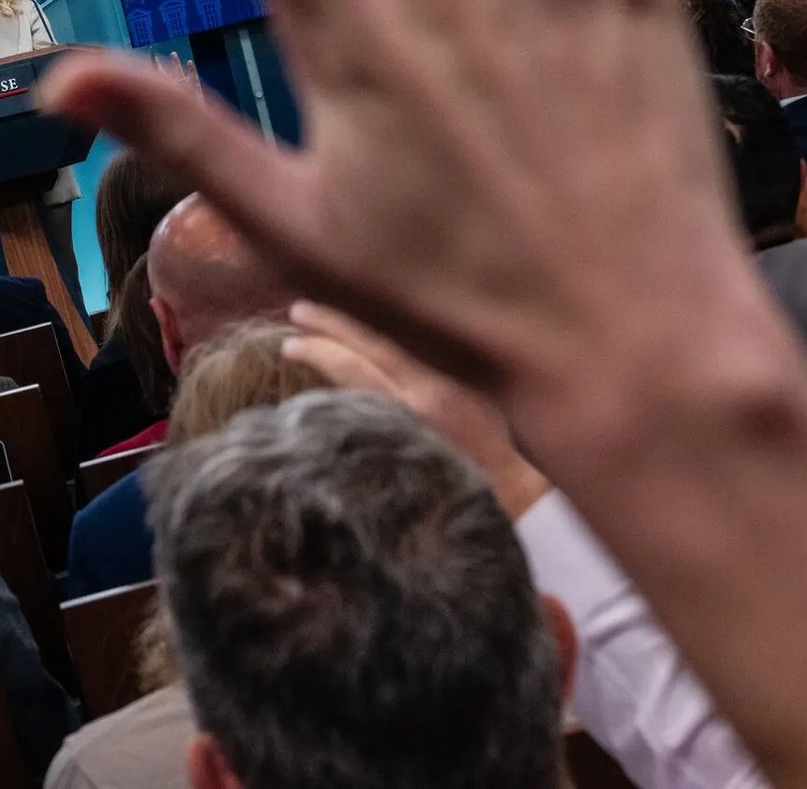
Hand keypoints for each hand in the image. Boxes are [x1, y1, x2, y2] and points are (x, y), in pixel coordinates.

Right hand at [283, 301, 549, 517]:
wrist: (518, 496)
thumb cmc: (454, 496)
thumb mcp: (407, 466)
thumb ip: (376, 430)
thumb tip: (332, 406)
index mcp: (414, 411)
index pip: (355, 368)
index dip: (319, 352)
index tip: (288, 344)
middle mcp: (431, 388)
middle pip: (373, 344)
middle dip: (331, 324)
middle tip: (297, 309)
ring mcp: (450, 381)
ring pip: (395, 343)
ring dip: (358, 329)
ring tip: (325, 315)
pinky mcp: (464, 382)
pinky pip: (415, 354)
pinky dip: (385, 343)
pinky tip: (367, 339)